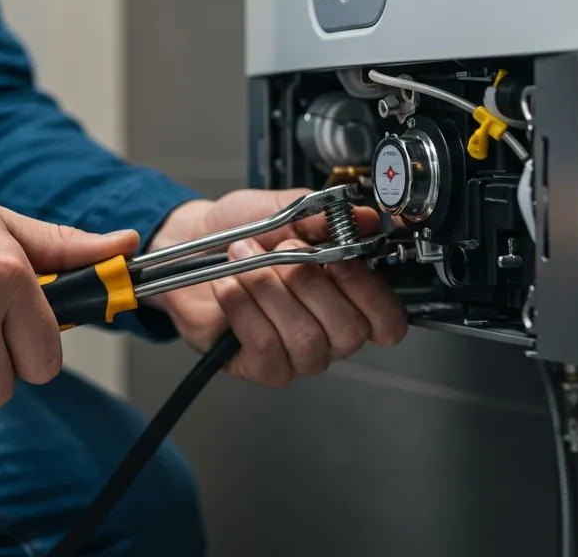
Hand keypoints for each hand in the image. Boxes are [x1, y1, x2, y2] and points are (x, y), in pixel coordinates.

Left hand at [145, 190, 406, 387]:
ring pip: (305, 338)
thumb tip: (366, 218)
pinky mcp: (261, 367)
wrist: (191, 241)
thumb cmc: (242, 229)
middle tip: (281, 248)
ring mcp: (297, 355)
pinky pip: (266, 346)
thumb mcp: (286, 210)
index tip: (340, 260)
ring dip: (270, 289)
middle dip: (309, 282)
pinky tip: (229, 284)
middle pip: (347, 331)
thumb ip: (327, 216)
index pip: (387, 321)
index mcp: (349, 296)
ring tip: (245, 258)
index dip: (369, 293)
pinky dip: (244, 308)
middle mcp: (330, 332)